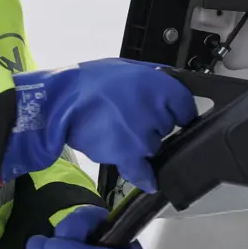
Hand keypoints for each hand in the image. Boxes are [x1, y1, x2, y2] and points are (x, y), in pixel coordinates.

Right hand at [2, 59, 196, 191]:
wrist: (62, 100)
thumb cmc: (92, 81)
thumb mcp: (127, 68)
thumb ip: (151, 80)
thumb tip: (166, 90)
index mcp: (159, 83)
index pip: (185, 105)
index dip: (178, 111)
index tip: (174, 115)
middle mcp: (156, 108)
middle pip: (167, 126)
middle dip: (153, 125)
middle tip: (131, 117)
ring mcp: (143, 133)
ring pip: (153, 146)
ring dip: (141, 144)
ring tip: (118, 132)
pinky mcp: (128, 153)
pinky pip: (145, 172)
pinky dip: (146, 177)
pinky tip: (149, 180)